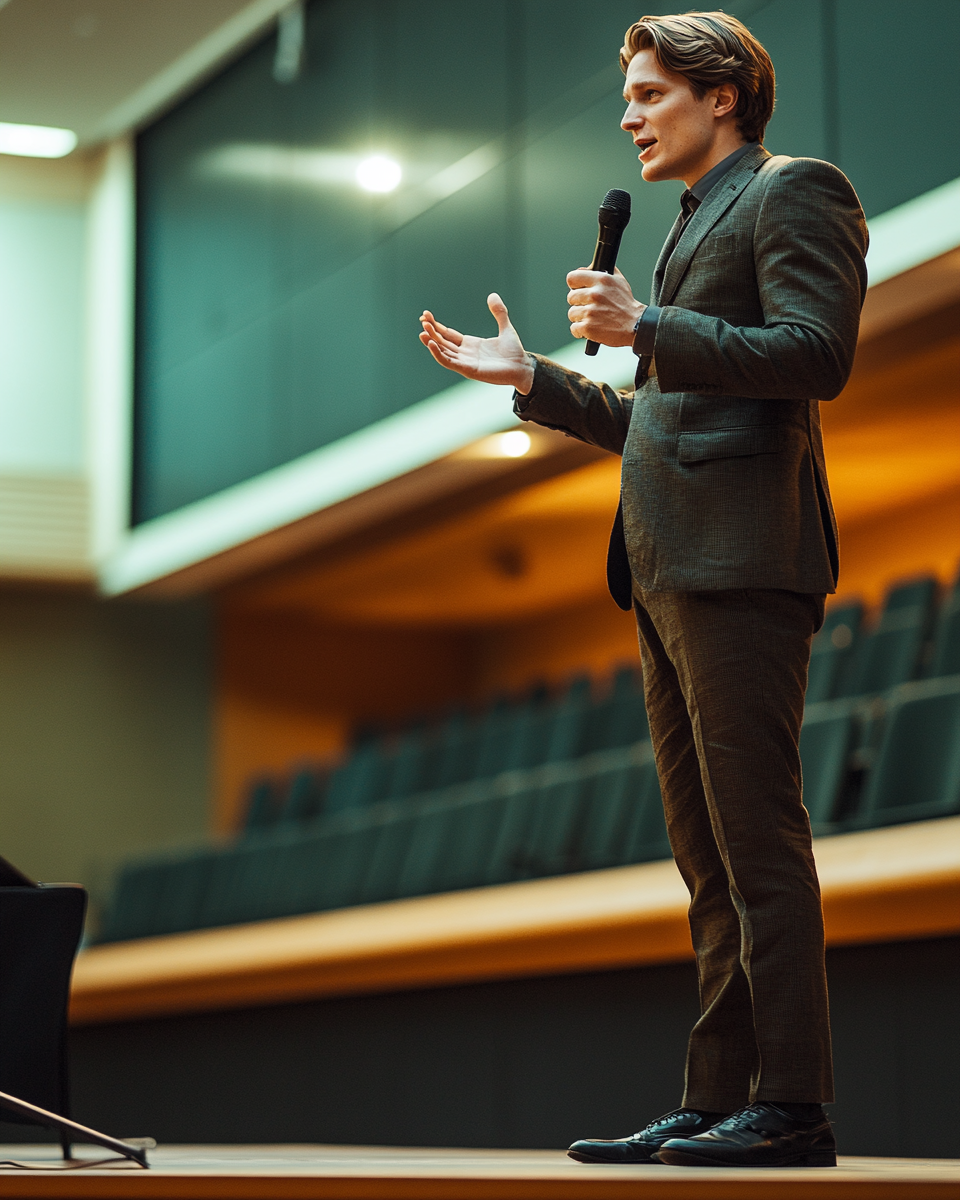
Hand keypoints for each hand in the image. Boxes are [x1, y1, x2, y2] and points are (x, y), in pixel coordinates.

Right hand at [419, 294, 534, 393]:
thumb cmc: (514, 353)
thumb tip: (492, 295)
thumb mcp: (506, 328)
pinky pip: (449, 362)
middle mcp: (465, 354)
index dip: (437, 326)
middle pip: (443, 342)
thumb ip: (499, 313)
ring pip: (443, 352)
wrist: (522, 368)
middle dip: (431, 331)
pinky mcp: (468, 370)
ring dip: (432, 342)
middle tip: (422, 320)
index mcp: (470, 345)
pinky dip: (439, 354)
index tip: (426, 316)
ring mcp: (466, 362)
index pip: (448, 334)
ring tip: (422, 331)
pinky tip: (432, 344)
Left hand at [566, 267, 643, 345]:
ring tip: (592, 318)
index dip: (574, 285)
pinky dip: (580, 331)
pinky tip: (590, 328)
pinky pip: (574, 328)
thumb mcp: (618, 281)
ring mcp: (590, 312)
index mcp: (601, 280)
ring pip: (572, 313)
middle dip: (578, 303)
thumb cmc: (627, 304)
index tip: (577, 290)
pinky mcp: (588, 327)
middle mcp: (595, 294)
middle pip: (571, 297)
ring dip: (580, 317)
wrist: (636, 325)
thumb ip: (601, 272)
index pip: (572, 278)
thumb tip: (584, 269)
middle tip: (589, 307)